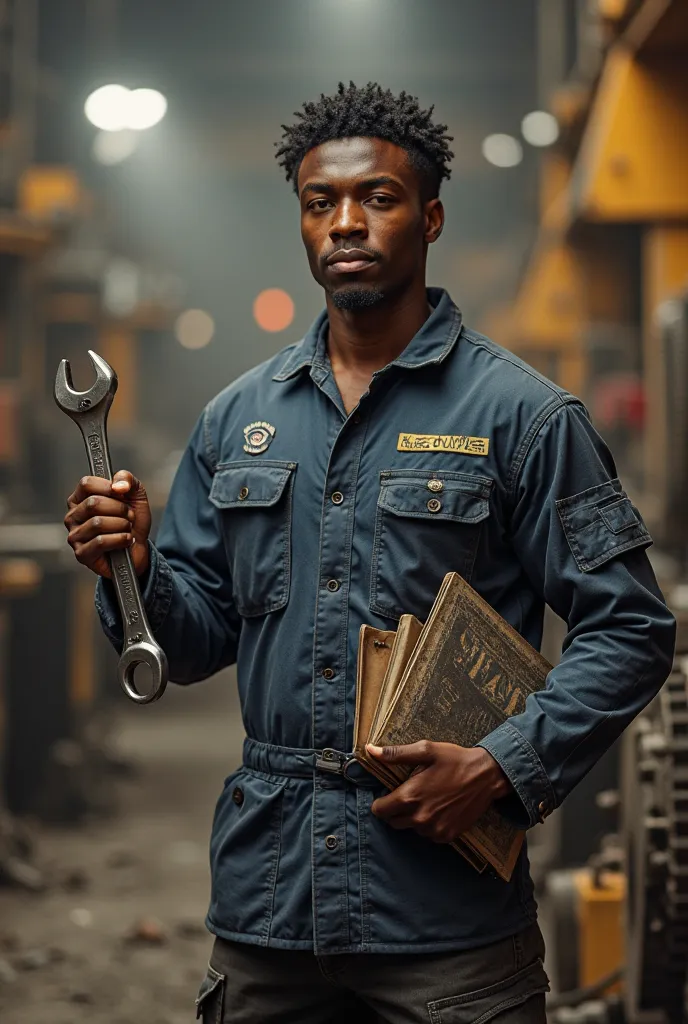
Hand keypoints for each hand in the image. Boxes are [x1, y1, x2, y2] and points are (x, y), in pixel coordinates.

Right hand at [64, 470, 151, 578]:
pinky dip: (120, 540)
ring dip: (122, 525)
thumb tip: (117, 485)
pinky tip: (125, 541)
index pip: (87, 484)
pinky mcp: (81, 554)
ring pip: (98, 523)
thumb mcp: (135, 494)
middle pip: (93, 503)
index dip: (109, 487)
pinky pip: (100, 541)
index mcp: (80, 499)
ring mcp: (74, 536)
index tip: (122, 495)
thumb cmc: (131, 521)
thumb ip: (127, 479)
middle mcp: (73, 516)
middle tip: (129, 516)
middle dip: (120, 509)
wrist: (139, 548)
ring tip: (126, 529)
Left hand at [367, 741, 511, 843]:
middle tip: (409, 795)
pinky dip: (429, 824)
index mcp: (410, 797)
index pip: (379, 811)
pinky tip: (439, 808)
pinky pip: (428, 834)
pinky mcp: (447, 836)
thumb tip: (370, 750)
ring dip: (413, 817)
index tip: (388, 794)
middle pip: (393, 822)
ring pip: (411, 828)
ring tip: (427, 799)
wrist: (486, 776)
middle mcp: (419, 818)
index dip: (381, 802)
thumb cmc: (455, 760)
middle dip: (395, 810)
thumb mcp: (425, 750)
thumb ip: (395, 754)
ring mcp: (434, 830)